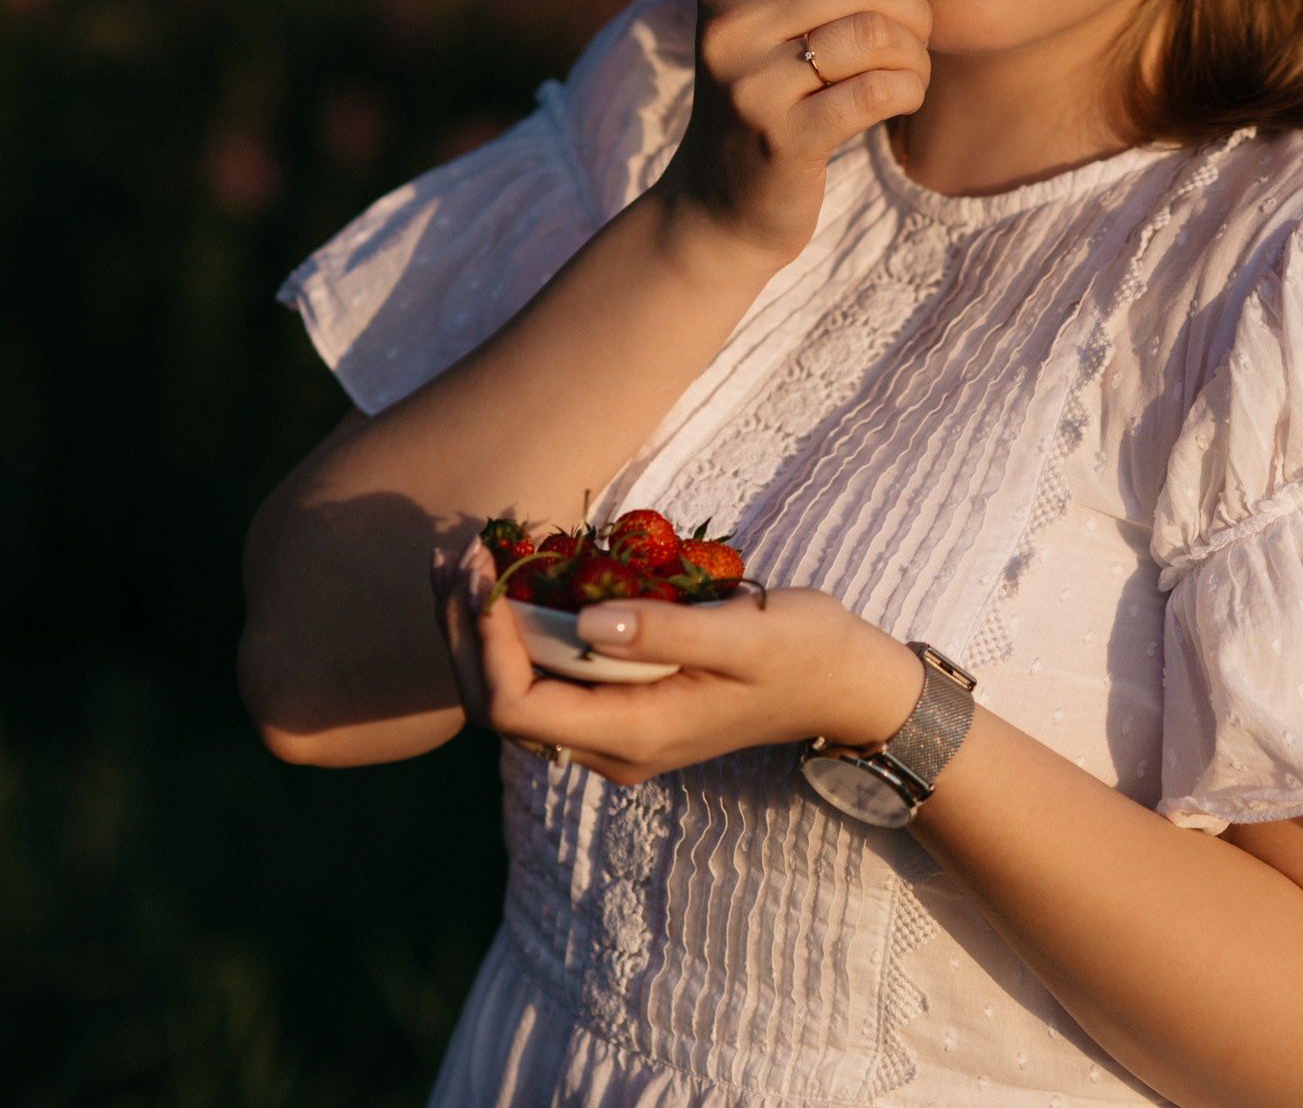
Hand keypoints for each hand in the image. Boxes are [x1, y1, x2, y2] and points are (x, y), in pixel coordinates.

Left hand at [433, 543, 922, 782]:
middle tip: (456, 551)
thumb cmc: (806, 651)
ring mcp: (612, 738)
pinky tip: (511, 583)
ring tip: (466, 559)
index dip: (483, 639)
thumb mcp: (749, 635)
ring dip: (478, 634)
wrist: (846, 687)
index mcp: (633, 735)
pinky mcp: (619, 713)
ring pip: (511, 698)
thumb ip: (668, 632)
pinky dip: (513, 637)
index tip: (483, 565)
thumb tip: (586, 623)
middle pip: (495, 708)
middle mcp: (610, 750)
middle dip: (463, 631)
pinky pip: (543, 684)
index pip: (515, 704)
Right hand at [651, 0, 946, 261]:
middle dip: (914, 7)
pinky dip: (908, 90)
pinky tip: (901, 100)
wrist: (721, 206)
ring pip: (875, 36)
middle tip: (920, 38)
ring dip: (915, 55)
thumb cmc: (772, 103)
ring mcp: (750, 85)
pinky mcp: (783, 138)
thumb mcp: (783, 29)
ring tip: (909, 73)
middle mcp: (729, 29)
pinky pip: (879, 91)